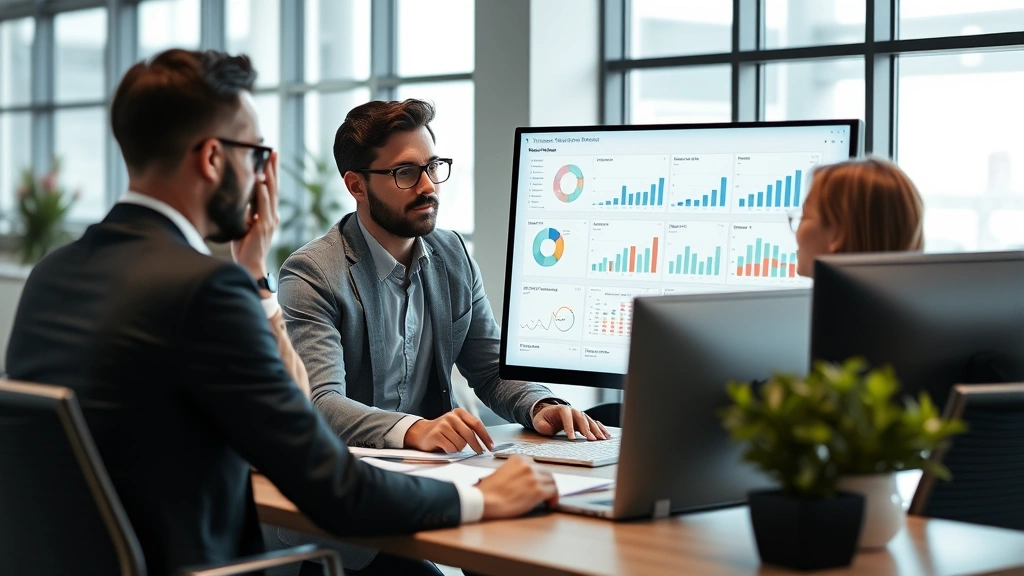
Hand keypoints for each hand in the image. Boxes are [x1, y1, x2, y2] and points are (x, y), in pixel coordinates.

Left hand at [231, 151, 278, 281]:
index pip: (270, 189)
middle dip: (273, 169)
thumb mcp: (245, 224)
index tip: (270, 158)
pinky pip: (263, 207)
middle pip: (274, 187)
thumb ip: (247, 211)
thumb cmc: (246, 247)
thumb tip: (243, 197)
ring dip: (270, 176)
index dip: (271, 173)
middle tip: (273, 152)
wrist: (251, 266)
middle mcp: (272, 215)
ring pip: (271, 194)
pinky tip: (262, 183)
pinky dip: (263, 194)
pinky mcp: (263, 227)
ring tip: (269, 161)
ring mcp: (269, 221)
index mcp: (269, 214)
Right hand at [404, 408, 494, 453]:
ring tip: (452, 445)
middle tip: (479, 452)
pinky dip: (451, 451)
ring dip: (459, 448)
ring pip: (460, 443)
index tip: (490, 445)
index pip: (476, 424)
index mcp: (459, 412)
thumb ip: (468, 430)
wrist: (420, 433)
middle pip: (469, 434)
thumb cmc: (442, 431)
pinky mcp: (436, 434)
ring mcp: (443, 424)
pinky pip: (450, 447)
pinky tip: (445, 447)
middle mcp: (451, 416)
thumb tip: (485, 443)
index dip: (485, 436)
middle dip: (476, 445)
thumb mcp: (456, 426)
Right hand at [478, 456, 557, 519]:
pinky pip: (553, 492)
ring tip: (547, 500)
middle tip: (545, 493)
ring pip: (552, 482)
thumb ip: (514, 471)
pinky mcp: (538, 491)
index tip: (538, 483)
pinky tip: (550, 503)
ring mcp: (534, 477)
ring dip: (551, 490)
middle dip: (546, 483)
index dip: (539, 476)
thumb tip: (523, 480)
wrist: (484, 501)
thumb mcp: (501, 472)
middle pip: (546, 473)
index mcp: (518, 459)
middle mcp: (528, 465)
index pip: (536, 465)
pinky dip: (553, 498)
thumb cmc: (488, 491)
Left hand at [532, 404, 610, 440]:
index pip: (567, 416)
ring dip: (596, 429)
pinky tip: (606, 435)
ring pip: (589, 421)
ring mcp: (579, 415)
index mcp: (562, 409)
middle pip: (581, 418)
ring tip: (602, 439)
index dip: (570, 426)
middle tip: (592, 439)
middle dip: (587, 429)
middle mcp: (573, 410)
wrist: (548, 414)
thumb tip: (549, 428)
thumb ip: (542, 425)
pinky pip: (593, 424)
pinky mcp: (583, 421)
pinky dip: (600, 429)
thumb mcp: (538, 422)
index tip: (572, 438)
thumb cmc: (544, 419)